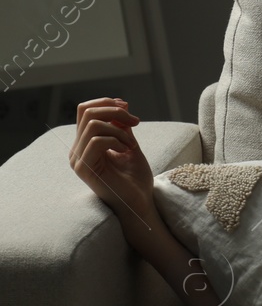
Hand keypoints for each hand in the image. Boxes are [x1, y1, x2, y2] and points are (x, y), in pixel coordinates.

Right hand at [68, 97, 154, 225]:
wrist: (139, 203)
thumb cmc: (136, 179)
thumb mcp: (130, 145)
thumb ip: (121, 127)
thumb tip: (120, 104)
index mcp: (85, 144)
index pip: (85, 111)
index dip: (106, 103)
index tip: (128, 108)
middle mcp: (77, 150)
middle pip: (87, 112)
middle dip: (115, 111)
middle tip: (135, 122)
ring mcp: (78, 160)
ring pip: (92, 124)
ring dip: (119, 128)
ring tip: (132, 143)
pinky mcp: (85, 169)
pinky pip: (97, 141)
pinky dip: (117, 139)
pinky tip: (127, 150)